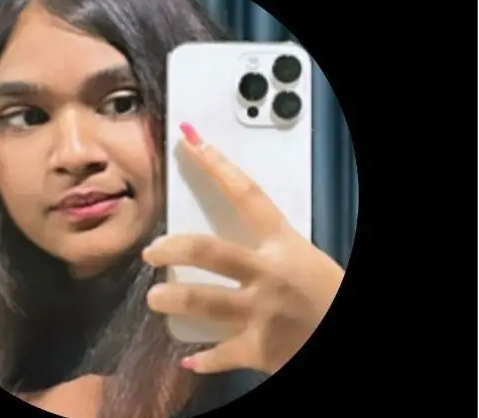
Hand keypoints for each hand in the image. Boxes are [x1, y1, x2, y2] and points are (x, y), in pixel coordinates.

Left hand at [143, 123, 344, 374]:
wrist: (349, 336)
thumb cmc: (330, 296)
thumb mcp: (305, 260)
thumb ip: (269, 251)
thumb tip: (228, 243)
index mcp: (284, 245)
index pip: (247, 195)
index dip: (217, 166)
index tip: (191, 141)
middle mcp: (269, 273)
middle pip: (208, 250)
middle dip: (173, 247)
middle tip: (152, 250)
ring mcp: (261, 312)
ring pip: (202, 300)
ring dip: (171, 299)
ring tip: (154, 298)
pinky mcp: (259, 349)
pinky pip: (221, 354)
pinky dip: (203, 359)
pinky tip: (188, 358)